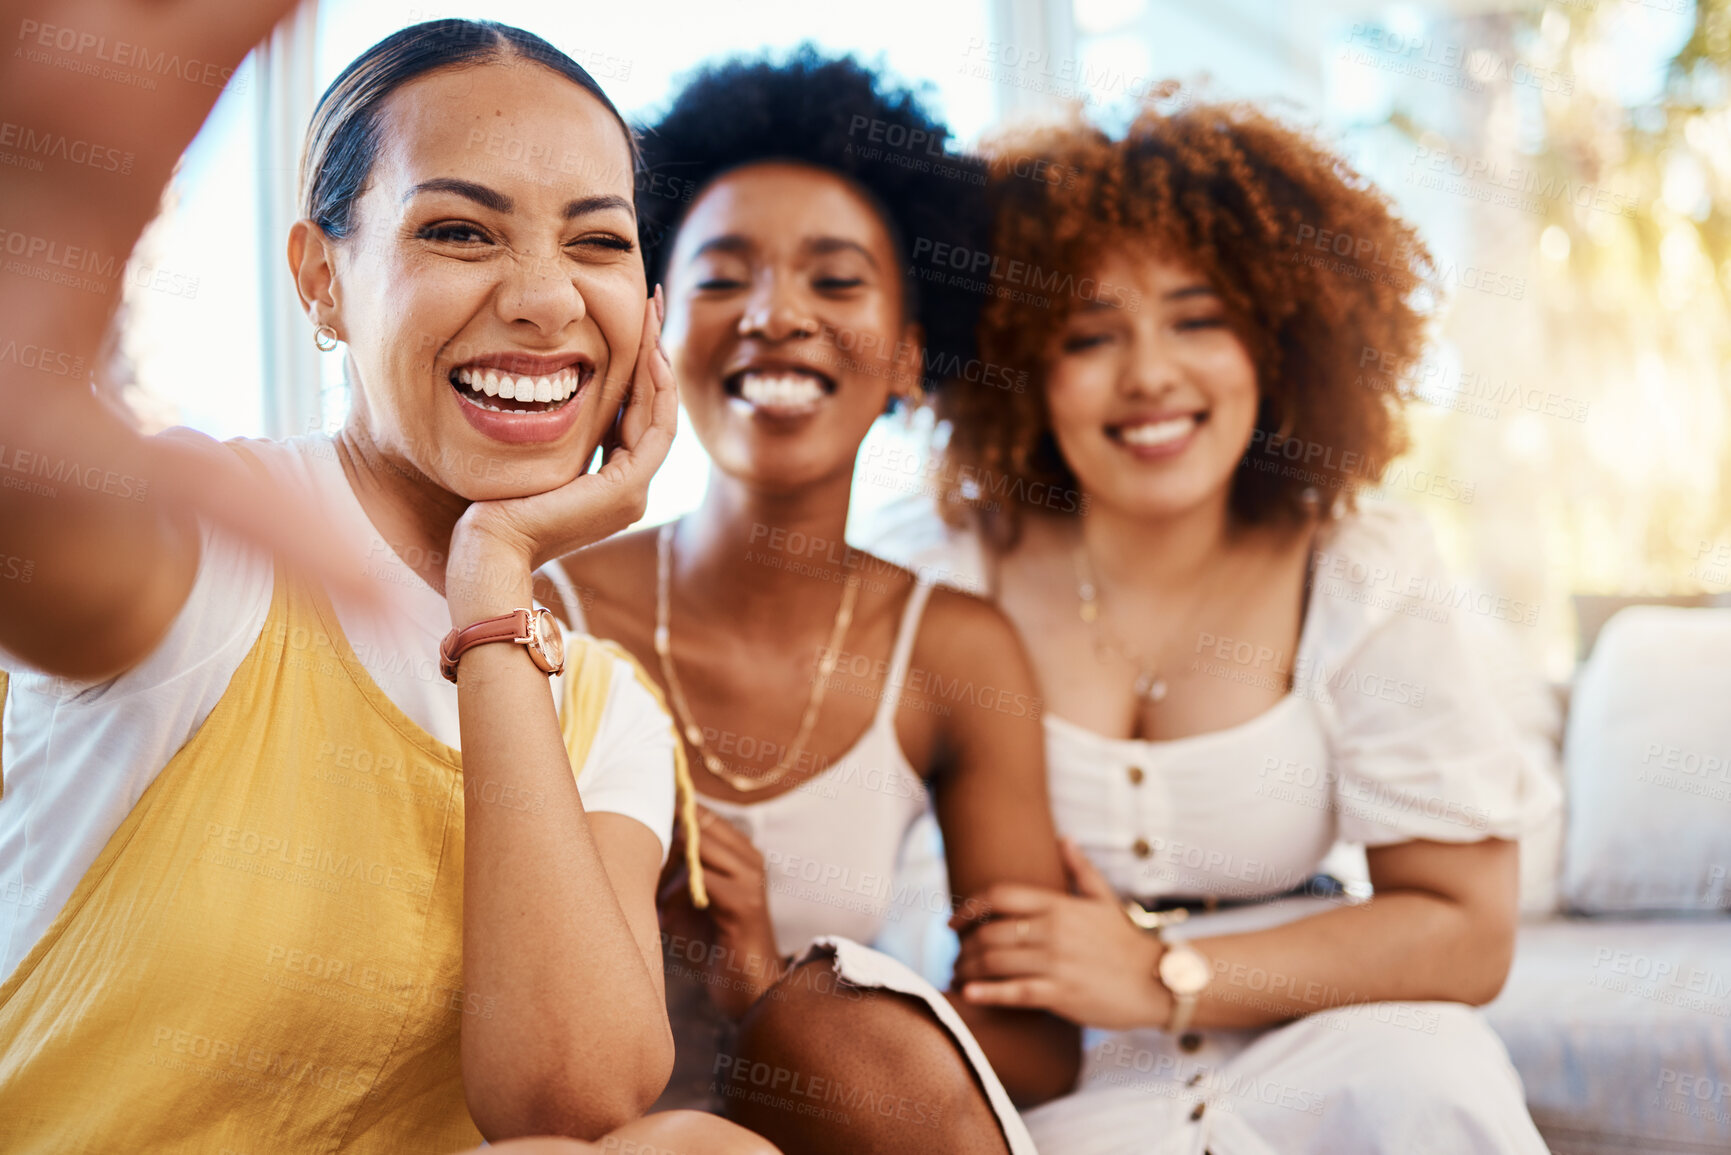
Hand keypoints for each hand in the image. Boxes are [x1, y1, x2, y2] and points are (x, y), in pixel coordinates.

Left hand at [446, 287, 676, 615]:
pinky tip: (648, 352)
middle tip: (653, 303)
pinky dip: (655, 389)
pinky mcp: (626, 490)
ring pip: (660, 413)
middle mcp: (631, 491)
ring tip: (652, 316)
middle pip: (654, 408)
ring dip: (660, 361)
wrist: (486, 549)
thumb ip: (550, 437)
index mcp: (612, 485)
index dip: (638, 364)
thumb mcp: (529, 459)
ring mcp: (632, 493)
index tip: (634, 319)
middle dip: (655, 351)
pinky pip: (654, 429)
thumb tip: (543, 399)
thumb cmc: (491, 508)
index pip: (636, 414)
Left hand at [659, 805, 785, 1019]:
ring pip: (697, 846)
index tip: (639, 818)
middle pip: (697, 824)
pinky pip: (699, 880)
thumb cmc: (710, 941)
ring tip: (656, 896)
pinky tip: (665, 914)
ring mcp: (751, 877)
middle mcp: (750, 856)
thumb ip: (673, 868)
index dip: (670, 814)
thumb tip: (639, 842)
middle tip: (641, 867)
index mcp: (740, 850)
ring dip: (668, 867)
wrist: (748, 985)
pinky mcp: (744, 902)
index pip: (702, 813)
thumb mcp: (688, 897)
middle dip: (663, 841)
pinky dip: (675, 895)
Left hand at [951, 839, 1169, 1031]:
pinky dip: (987, 993)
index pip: (999, 895)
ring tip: (958, 976)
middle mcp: (1052, 930)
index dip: (968, 907)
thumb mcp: (1105, 900)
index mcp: (1058, 905)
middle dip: (964, 946)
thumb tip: (1065, 838)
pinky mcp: (1062, 993)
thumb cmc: (1126, 942)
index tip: (952, 922)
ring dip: (968, 969)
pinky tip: (968, 995)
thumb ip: (1080, 869)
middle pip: (989, 932)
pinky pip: (1015, 992)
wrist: (1158, 981)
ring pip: (995, 961)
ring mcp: (1056, 962)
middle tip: (955, 956)